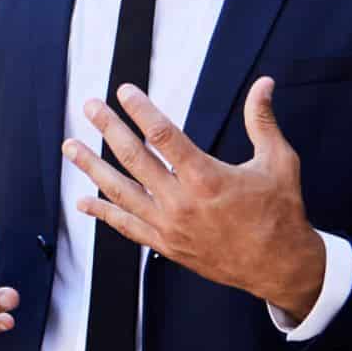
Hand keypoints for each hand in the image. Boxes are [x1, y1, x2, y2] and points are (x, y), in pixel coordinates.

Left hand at [63, 78, 324, 317]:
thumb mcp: (278, 162)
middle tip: (89, 107)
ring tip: (70, 147)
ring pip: (120, 192)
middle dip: (108, 129)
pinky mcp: (166, 245)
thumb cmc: (281, 212)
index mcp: (207, 177)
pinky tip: (83, 201)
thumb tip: (264, 83)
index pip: (163, 135)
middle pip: (133, 159)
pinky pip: (126, 226)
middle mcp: (181, 202)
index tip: (123, 91)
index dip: (141, 110)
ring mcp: (169, 226)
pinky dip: (103, 213)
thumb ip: (262, 121)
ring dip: (92, 167)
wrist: (280, 267)